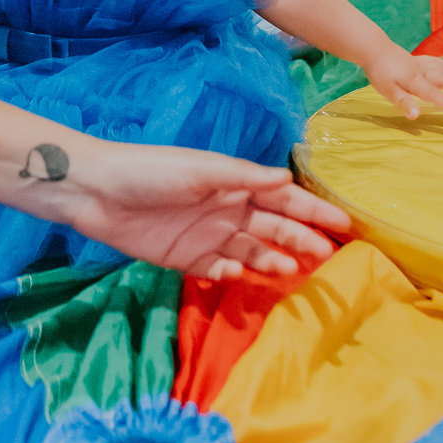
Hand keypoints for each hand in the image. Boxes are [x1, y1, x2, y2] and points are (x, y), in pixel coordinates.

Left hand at [68, 143, 348, 280]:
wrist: (97, 192)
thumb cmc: (149, 170)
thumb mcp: (199, 169)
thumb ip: (242, 177)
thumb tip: (286, 178)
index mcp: (233, 184)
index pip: (282, 199)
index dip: (312, 211)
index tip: (345, 225)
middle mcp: (227, 210)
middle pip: (273, 228)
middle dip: (301, 240)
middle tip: (327, 257)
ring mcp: (208, 236)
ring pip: (252, 252)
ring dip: (272, 260)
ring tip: (290, 270)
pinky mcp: (187, 260)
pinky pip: (221, 270)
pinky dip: (235, 273)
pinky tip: (242, 273)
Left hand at [362, 45, 442, 119]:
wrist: (372, 47)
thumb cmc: (379, 71)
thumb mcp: (388, 91)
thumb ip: (404, 103)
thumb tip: (416, 116)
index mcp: (415, 81)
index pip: (434, 94)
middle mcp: (421, 71)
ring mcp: (419, 64)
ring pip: (442, 69)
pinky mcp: (415, 60)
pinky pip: (435, 62)